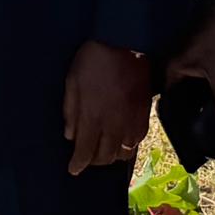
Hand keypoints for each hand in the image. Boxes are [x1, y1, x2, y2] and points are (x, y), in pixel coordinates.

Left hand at [61, 41, 152, 175]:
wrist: (123, 44)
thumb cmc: (92, 60)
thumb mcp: (72, 82)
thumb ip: (70, 111)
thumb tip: (70, 135)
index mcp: (92, 117)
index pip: (85, 152)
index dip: (78, 164)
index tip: (73, 169)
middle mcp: (113, 126)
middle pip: (104, 157)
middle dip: (93, 161)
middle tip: (86, 158)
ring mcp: (131, 122)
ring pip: (122, 154)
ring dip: (111, 157)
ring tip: (102, 152)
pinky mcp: (144, 116)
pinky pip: (137, 142)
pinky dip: (127, 148)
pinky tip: (121, 143)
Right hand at [163, 0, 214, 143]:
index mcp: (169, 71)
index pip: (167, 106)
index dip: (179, 123)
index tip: (190, 139)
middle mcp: (170, 67)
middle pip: (177, 99)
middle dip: (190, 116)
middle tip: (203, 135)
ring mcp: (180, 61)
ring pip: (186, 90)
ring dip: (197, 103)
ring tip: (209, 121)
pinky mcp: (192, 57)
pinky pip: (193, 82)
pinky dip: (202, 92)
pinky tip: (214, 100)